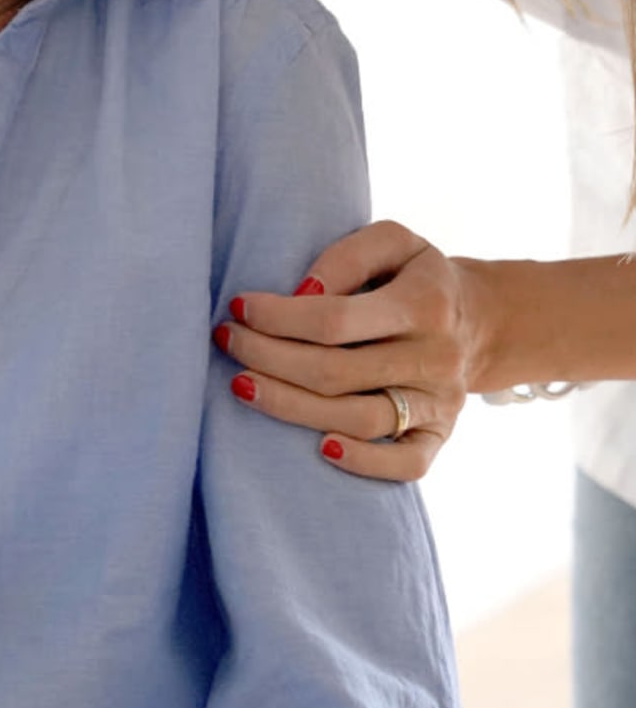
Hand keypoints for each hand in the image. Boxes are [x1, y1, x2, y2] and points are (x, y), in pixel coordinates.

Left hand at [213, 221, 480, 480]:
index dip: (279, 317)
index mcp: (424, 302)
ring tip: (242, 385)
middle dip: (269, 358)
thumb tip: (302, 292)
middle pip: (337, 372)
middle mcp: (435, 356)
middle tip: (227, 342)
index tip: (238, 307)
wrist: (481, 320)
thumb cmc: (416, 276)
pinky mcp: (440, 436)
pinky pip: (406, 464)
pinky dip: (363, 463)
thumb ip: (348, 256)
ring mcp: (439, 402)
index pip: (336, 320)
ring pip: (359, 419)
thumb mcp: (394, 242)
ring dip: (290, 407)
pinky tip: (318, 448)